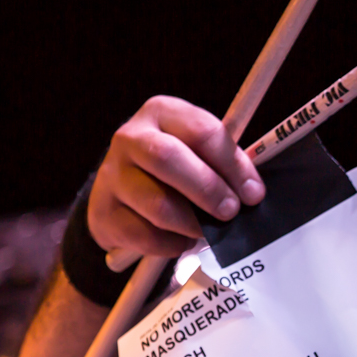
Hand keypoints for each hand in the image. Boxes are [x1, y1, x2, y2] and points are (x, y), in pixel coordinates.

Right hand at [88, 95, 266, 269]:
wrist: (119, 194)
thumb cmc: (171, 171)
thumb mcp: (196, 152)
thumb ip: (223, 164)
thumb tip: (251, 192)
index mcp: (161, 113)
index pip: (201, 131)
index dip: (232, 164)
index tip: (253, 193)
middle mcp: (130, 137)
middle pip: (168, 158)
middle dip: (208, 189)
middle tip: (230, 212)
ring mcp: (112, 175)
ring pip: (157, 204)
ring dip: (191, 223)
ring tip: (205, 230)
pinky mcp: (103, 211)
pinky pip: (145, 235)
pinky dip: (172, 244)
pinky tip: (181, 240)